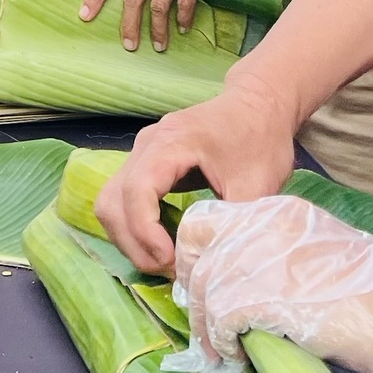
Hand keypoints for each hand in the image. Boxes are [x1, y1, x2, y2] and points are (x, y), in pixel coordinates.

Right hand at [94, 78, 301, 273]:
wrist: (261, 103)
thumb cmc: (262, 137)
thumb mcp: (258, 184)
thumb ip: (233, 223)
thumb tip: (214, 267)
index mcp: (172, 143)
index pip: (137, 190)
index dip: (145, 232)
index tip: (172, 261)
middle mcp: (146, 145)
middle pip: (112, 200)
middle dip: (133, 243)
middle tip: (168, 269)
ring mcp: (142, 152)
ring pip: (110, 202)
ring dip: (129, 238)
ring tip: (165, 262)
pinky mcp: (146, 163)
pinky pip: (123, 199)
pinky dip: (134, 227)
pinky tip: (163, 243)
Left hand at [176, 194, 372, 372]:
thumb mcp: (321, 250)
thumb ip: (282, 258)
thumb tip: (252, 289)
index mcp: (275, 210)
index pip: (205, 219)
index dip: (196, 255)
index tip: (203, 285)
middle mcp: (259, 225)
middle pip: (194, 251)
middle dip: (193, 290)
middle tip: (203, 324)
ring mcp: (258, 258)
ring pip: (204, 289)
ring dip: (206, 327)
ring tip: (219, 353)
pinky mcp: (261, 296)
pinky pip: (219, 321)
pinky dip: (222, 343)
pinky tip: (236, 357)